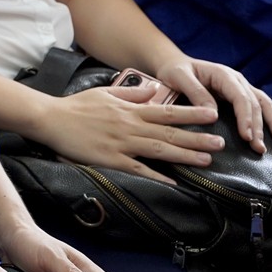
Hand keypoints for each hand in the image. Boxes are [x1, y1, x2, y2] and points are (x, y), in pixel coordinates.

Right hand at [44, 86, 222, 183]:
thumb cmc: (76, 106)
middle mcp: (130, 125)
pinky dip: (156, 175)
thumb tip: (152, 90)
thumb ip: (131, 93)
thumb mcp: (105, 92)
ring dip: (184, 155)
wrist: (51, 118)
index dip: (191, 113)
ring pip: (159, 149)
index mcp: (130, 109)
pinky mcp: (110, 159)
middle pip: (169, 131)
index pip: (167, 110)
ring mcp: (121, 143)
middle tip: (220, 142)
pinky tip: (173, 181)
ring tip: (206, 159)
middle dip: (197, 137)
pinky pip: (138, 169)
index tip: (212, 114)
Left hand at [154, 57, 271, 153]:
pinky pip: (262, 103)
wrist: (174, 64)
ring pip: (263, 104)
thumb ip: (195, 93)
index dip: (246, 117)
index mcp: (223, 75)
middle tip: (260, 149)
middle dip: (260, 127)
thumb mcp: (179, 78)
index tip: (247, 136)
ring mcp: (241, 86)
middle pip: (254, 104)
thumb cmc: (175, 71)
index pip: (240, 98)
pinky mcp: (241, 94)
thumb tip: (214, 113)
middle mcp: (237, 80)